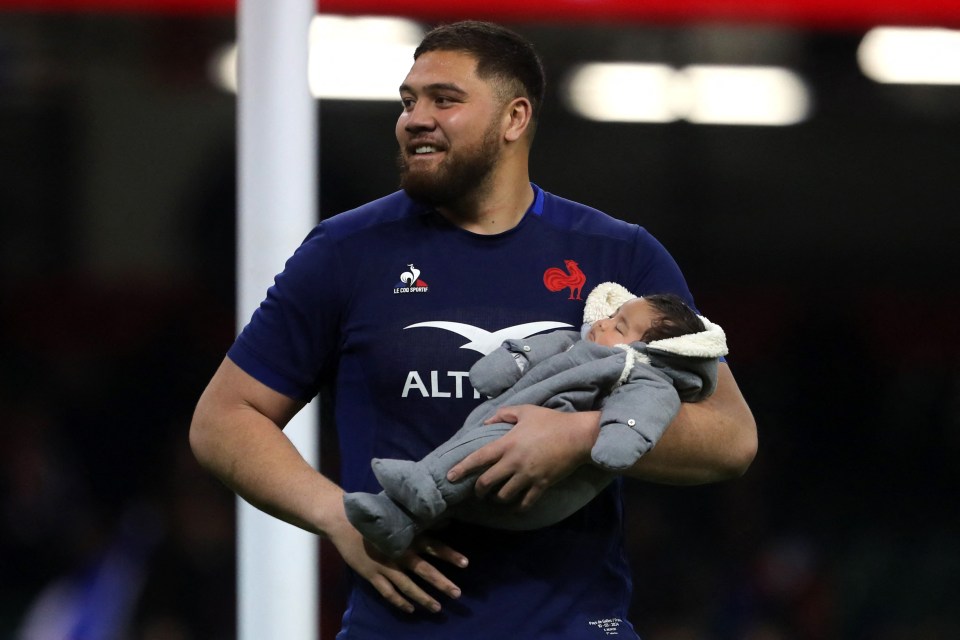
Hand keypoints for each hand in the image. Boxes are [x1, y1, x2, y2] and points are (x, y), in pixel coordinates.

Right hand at [327, 511, 466, 612]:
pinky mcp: (371, 575)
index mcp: (406, 535)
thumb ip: (417, 522)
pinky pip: (387, 593)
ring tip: (437, 608)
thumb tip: (444, 520)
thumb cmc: (373, 516)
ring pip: (407, 586)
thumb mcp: (396, 515)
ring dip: (423, 598)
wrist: (342, 521)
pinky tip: (411, 609)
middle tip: (457, 594)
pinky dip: (399, 602)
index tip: (465, 563)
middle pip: (424, 570)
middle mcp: (398, 552)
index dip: (449, 554)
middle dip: (441, 583)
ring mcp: (384, 566)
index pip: (433, 546)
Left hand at [446, 405, 599, 510]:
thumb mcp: (526, 411)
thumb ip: (503, 414)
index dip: (462, 469)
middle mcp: (514, 462)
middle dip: (479, 490)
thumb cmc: (551, 421)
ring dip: (497, 498)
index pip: (479, 458)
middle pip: (488, 482)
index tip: (450, 477)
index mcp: (507, 443)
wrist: (578, 435)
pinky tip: (515, 506)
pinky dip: (517, 507)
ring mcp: (528, 476)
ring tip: (496, 497)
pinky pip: (525, 503)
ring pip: (504, 496)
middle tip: (478, 491)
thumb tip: (486, 422)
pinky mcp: (541, 485)